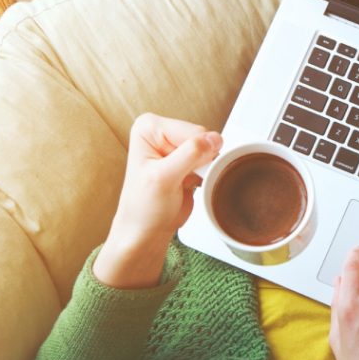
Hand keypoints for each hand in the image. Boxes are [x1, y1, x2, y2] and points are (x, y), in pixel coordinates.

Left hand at [94, 113, 221, 288]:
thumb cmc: (143, 208)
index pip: (192, 131)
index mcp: (149, 127)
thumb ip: (190, 154)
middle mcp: (162, 132)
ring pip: (209, 148)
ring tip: (184, 182)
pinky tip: (190, 184)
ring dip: (204, 168)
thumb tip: (215, 138)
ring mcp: (175, 146)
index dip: (193, 154)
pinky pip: (210, 160)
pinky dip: (207, 173)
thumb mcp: (164, 178)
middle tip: (182, 179)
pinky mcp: (187, 160)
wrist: (147, 232)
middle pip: (202, 137)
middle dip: (199, 160)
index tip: (178, 173)